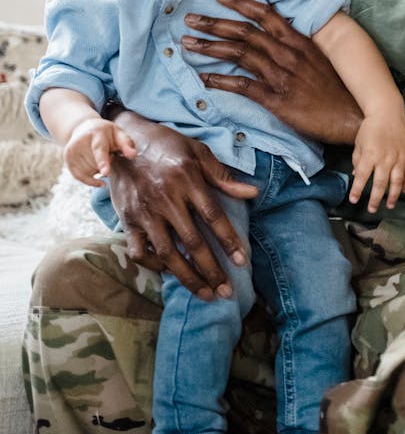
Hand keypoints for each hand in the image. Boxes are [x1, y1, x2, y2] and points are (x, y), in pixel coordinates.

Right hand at [64, 116, 136, 186]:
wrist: (83, 127)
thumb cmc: (106, 133)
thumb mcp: (118, 134)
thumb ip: (127, 144)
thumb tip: (133, 154)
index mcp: (96, 132)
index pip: (100, 149)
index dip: (103, 161)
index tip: (105, 172)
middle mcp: (80, 140)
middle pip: (96, 164)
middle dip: (106, 163)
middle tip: (108, 153)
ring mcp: (71, 149)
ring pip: (89, 171)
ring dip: (97, 170)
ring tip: (98, 157)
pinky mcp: (66, 158)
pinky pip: (79, 177)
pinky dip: (90, 180)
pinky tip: (99, 180)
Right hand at [107, 113, 257, 299]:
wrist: (123, 140)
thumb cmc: (166, 145)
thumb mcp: (197, 152)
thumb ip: (223, 176)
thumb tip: (253, 193)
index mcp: (186, 179)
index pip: (213, 216)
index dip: (229, 240)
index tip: (242, 261)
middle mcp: (165, 198)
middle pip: (192, 241)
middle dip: (211, 269)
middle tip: (227, 291)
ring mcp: (144, 211)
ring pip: (167, 253)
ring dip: (188, 276)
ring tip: (205, 293)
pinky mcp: (127, 220)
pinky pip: (140, 252)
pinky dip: (155, 266)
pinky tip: (171, 272)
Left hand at [182, 0, 362, 143]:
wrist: (350, 116)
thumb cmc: (335, 89)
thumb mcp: (318, 58)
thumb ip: (296, 46)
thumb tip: (277, 36)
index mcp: (298, 41)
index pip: (264, 14)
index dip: (239, 2)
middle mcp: (287, 53)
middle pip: (244, 31)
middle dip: (214, 23)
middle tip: (190, 18)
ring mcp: (281, 75)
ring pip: (239, 54)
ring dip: (210, 48)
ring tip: (187, 44)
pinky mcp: (276, 99)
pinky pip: (242, 85)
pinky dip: (220, 81)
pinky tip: (204, 79)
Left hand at [349, 115, 404, 211]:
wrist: (387, 113)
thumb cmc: (370, 128)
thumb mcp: (358, 143)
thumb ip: (357, 160)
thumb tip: (356, 175)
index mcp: (370, 155)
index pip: (361, 177)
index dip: (357, 190)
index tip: (353, 200)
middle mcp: (385, 158)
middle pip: (380, 184)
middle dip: (375, 199)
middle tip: (372, 209)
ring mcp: (398, 157)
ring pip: (397, 182)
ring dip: (393, 196)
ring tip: (390, 205)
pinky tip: (403, 190)